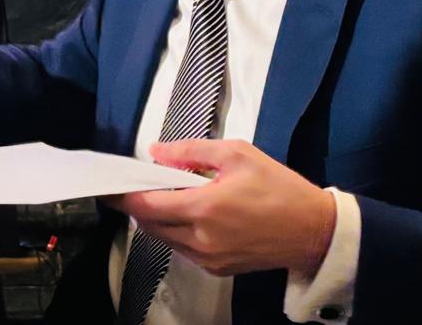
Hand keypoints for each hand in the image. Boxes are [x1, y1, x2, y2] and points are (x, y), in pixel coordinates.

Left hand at [113, 139, 336, 277]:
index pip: (146, 206)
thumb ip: (191, 151)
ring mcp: (209, 259)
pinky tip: (186, 213)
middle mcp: (201, 239)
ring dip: (157, 219)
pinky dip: (176, 231)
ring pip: (165, 239)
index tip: (108, 185)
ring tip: (164, 195)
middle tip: (136, 184)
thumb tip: (156, 153)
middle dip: (138, 205)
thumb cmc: (278, 187)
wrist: (314, 231)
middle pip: (150, 225)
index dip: (123, 196)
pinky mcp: (218, 270)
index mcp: (204, 208)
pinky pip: (183, 249)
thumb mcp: (237, 154)